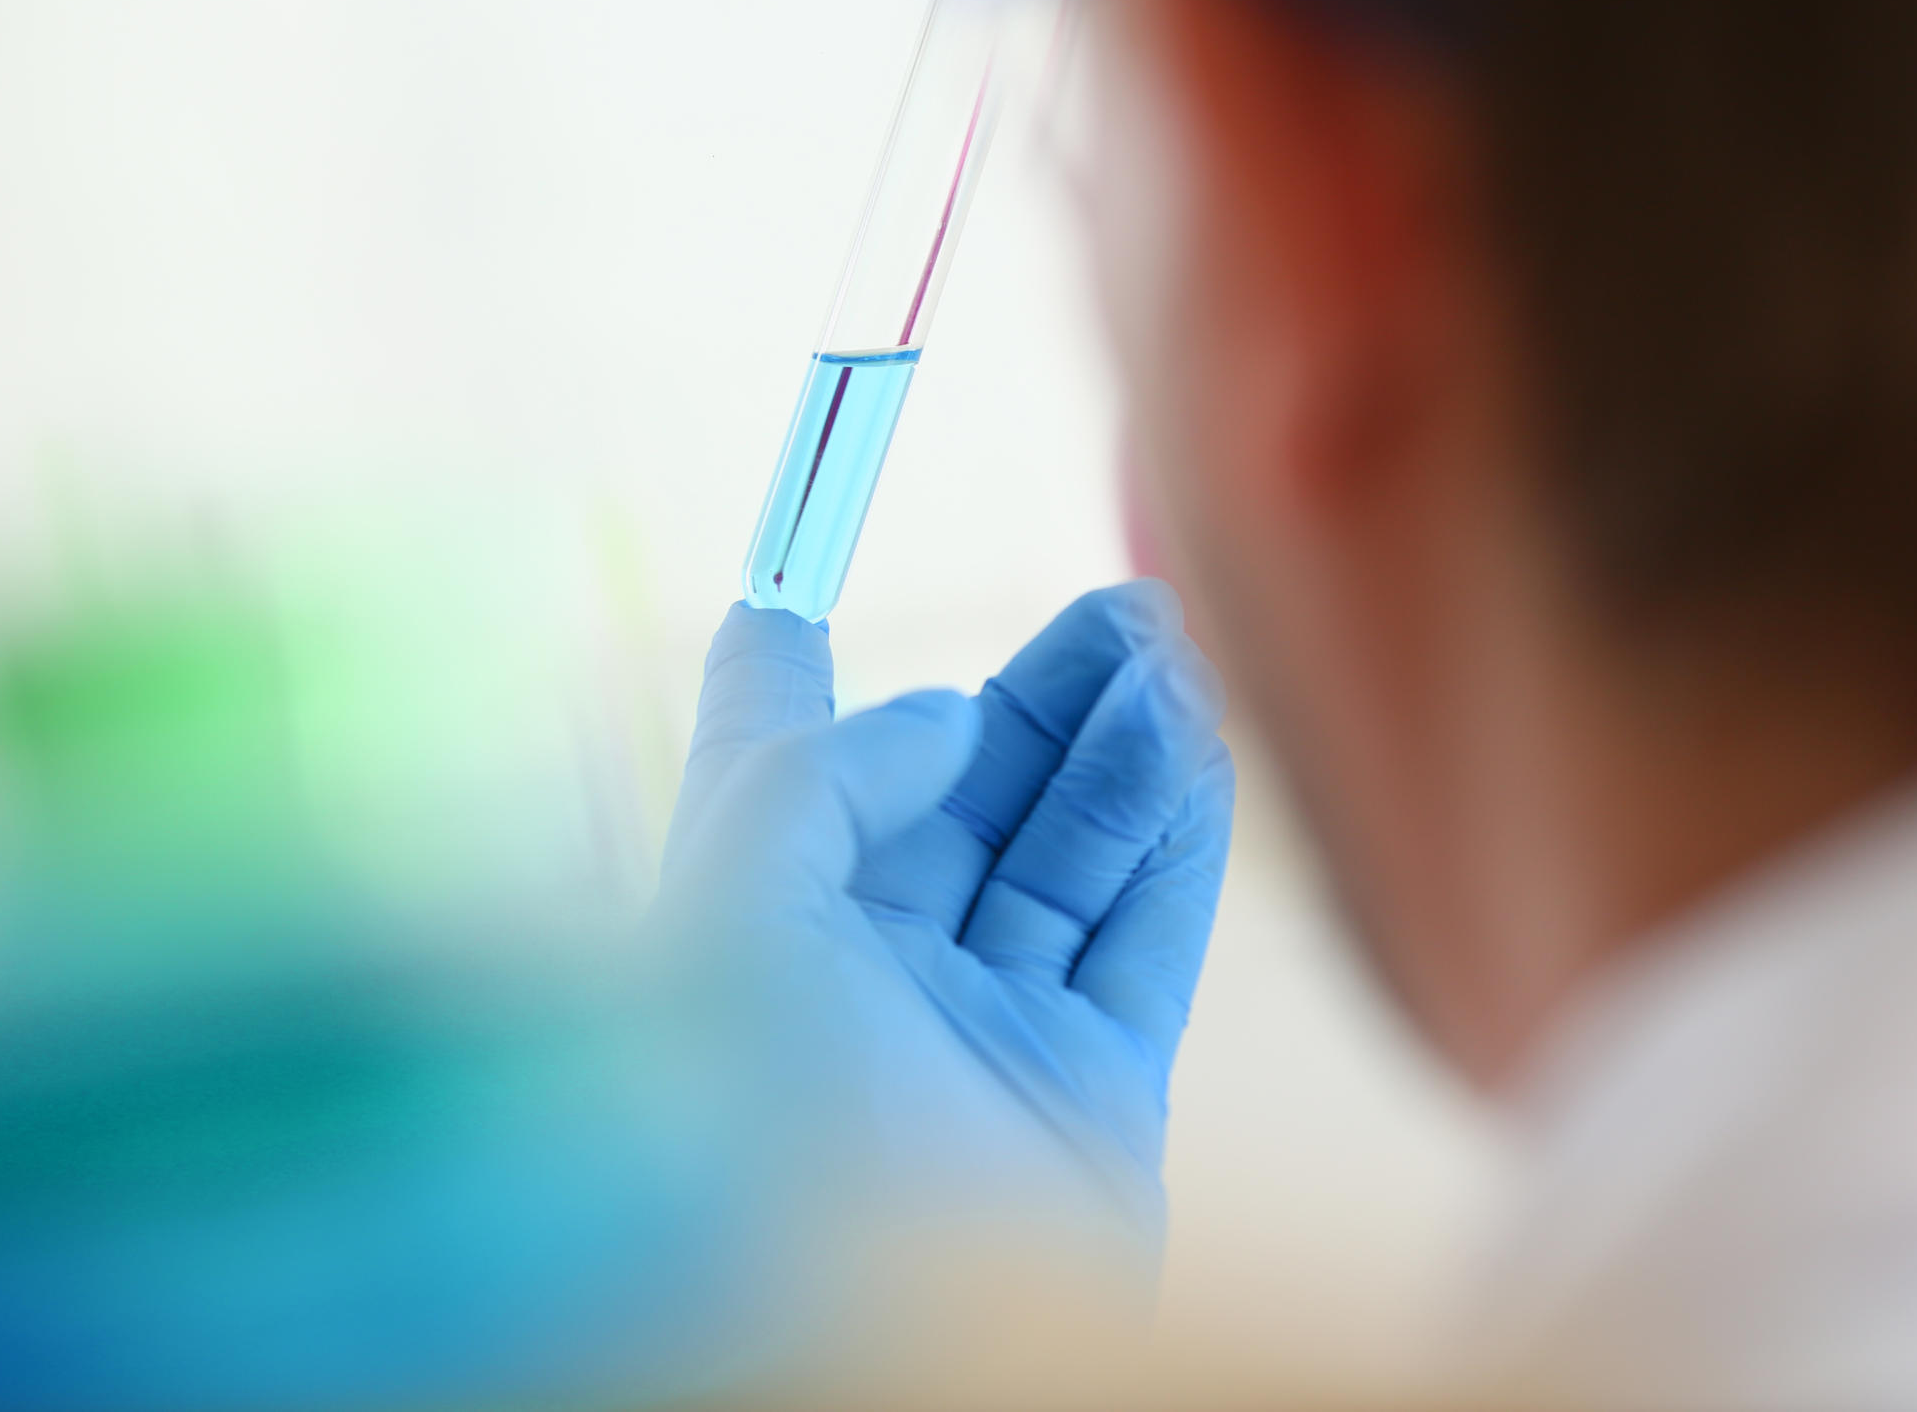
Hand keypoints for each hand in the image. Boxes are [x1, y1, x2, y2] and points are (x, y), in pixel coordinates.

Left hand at [657, 581, 1232, 1253]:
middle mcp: (864, 980)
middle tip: (1119, 605)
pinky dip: (1173, 838)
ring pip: (1065, 857)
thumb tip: (948, 717)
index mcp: (747, 934)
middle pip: (959, 802)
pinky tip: (1193, 750)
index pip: (770, 776)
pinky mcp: (1091, 1095)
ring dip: (1120, 749)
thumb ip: (810, 779)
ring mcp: (983, 1036)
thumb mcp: (722, 914)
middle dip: (1036, 696)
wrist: (844, 1342)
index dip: (785, 674)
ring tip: (1167, 644)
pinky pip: (1144, 940)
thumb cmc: (737, 1132)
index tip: (795, 580)